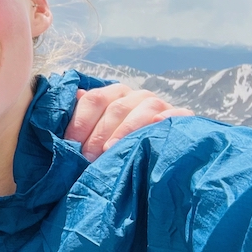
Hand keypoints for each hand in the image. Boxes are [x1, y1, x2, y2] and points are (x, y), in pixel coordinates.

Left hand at [65, 84, 192, 161]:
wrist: (161, 147)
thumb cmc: (120, 141)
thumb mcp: (99, 128)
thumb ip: (84, 116)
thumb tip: (74, 97)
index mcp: (115, 93)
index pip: (94, 99)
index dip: (80, 122)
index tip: (70, 144)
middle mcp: (137, 96)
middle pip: (116, 108)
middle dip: (99, 134)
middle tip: (87, 158)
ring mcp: (160, 105)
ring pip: (143, 110)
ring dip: (125, 130)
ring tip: (111, 150)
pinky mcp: (181, 117)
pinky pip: (174, 115)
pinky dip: (165, 119)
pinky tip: (154, 127)